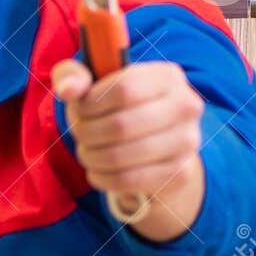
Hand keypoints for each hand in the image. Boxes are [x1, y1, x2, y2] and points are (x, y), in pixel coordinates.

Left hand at [52, 58, 205, 243]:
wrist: (156, 149)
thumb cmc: (117, 110)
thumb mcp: (94, 86)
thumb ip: (73, 76)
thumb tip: (68, 90)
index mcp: (167, 76)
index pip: (123, 89)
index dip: (90, 104)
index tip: (79, 111)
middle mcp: (186, 105)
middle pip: (120, 126)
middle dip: (87, 133)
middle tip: (80, 135)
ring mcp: (188, 141)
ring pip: (122, 156)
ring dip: (92, 156)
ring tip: (87, 152)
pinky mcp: (180, 173)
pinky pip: (128, 180)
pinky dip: (102, 177)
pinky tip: (97, 171)